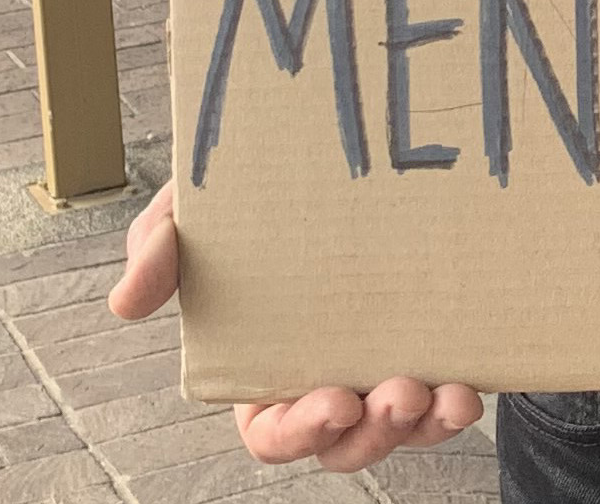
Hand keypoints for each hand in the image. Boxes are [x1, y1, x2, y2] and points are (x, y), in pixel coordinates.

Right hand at [107, 184, 485, 472]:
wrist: (333, 157)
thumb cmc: (241, 204)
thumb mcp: (187, 217)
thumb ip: (155, 253)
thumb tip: (127, 304)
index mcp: (261, 375)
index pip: (275, 435)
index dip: (301, 433)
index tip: (332, 403)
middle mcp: (324, 381)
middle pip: (348, 442)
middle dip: (374, 434)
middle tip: (398, 395)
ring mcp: (382, 366)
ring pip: (404, 428)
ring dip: (426, 424)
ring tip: (449, 396)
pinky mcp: (432, 345)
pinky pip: (448, 391)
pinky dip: (461, 398)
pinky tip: (473, 382)